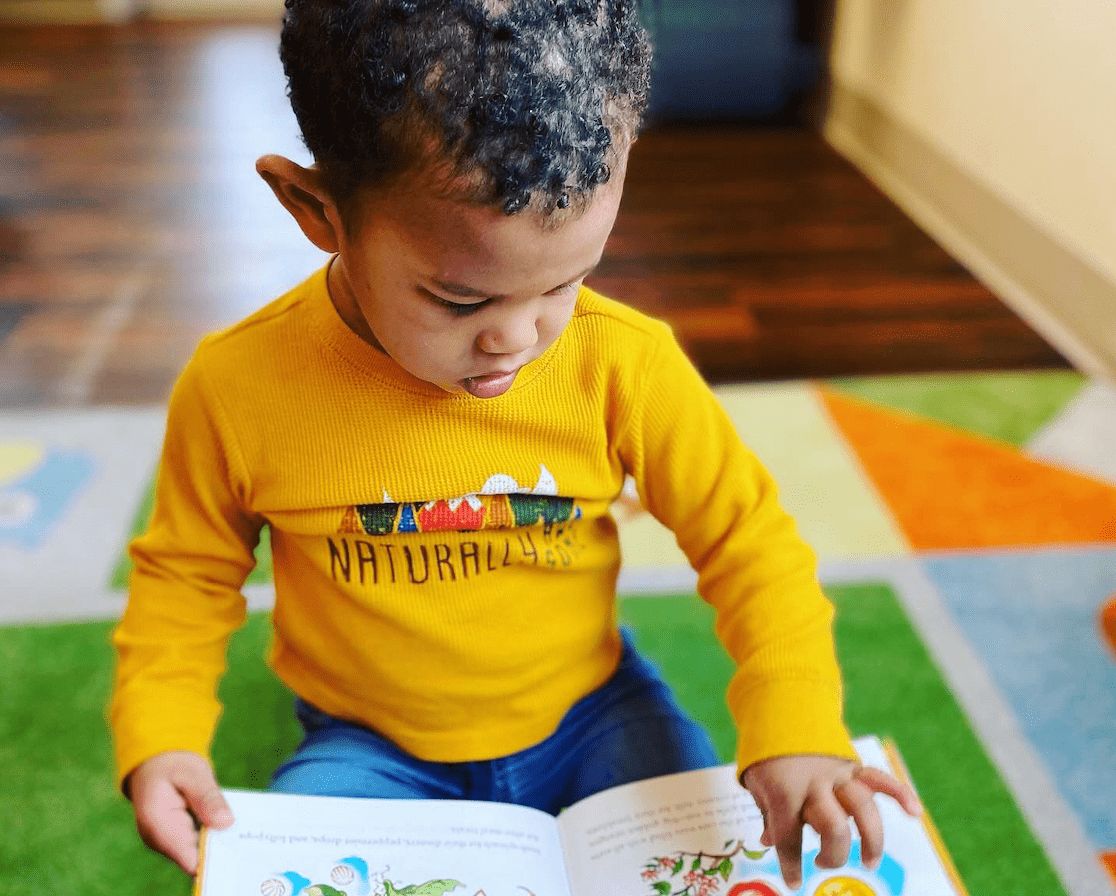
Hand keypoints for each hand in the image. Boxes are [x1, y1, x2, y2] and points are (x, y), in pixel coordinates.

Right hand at [126, 750, 234, 874]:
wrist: (155, 765)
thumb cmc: (174, 766)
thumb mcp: (193, 774)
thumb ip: (208, 798)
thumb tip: (226, 823)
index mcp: (158, 825)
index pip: (190, 860)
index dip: (215, 857)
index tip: (239, 844)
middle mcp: (159, 841)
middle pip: (197, 859)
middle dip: (222, 849)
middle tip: (249, 834)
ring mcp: (167, 843)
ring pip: (200, 853)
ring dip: (220, 841)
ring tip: (245, 829)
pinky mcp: (177, 840)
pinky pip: (199, 844)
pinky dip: (215, 836)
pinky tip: (232, 825)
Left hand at [742, 754, 921, 889]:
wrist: (780, 711)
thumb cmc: (766, 756)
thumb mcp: (756, 784)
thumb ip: (768, 813)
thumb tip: (768, 842)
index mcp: (785, 791)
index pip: (789, 837)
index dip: (791, 864)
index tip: (794, 882)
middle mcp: (815, 783)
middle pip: (833, 826)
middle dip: (833, 852)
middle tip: (823, 862)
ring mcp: (837, 774)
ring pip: (861, 807)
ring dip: (870, 838)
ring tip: (869, 861)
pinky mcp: (852, 765)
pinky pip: (880, 778)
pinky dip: (900, 793)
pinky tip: (915, 812)